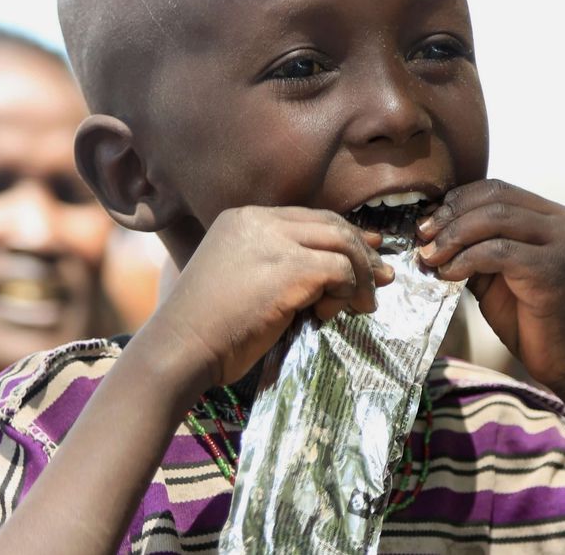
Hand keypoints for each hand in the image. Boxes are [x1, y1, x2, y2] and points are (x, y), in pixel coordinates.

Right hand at [146, 206, 393, 386]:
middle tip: (383, 278)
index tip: (369, 251)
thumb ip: (276, 266)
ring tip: (362, 304)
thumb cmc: (207, 327)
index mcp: (242, 218)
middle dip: (363, 252)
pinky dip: (347, 292)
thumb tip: (332, 271)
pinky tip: (330, 315)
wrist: (181, 347)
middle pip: (330, 225)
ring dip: (360, 276)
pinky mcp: (289, 268)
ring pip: (342, 244)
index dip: (343, 234)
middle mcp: (258, 221)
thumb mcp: (239, 280)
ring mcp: (273, 241)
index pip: (308, 218)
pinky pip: (340, 271)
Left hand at [417, 179, 564, 387]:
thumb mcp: (495, 272)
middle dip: (450, 215)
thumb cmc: (529, 317)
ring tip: (430, 256)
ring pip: (495, 219)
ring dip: (453, 235)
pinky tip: (449, 274)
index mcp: (552, 216)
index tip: (427, 221)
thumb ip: (474, 246)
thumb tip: (429, 227)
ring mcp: (564, 243)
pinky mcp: (554, 269)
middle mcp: (564, 222)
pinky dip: (466, 259)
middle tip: (422, 236)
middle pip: (494, 198)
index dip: (456, 200)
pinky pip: (498, 251)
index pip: (496, 189)